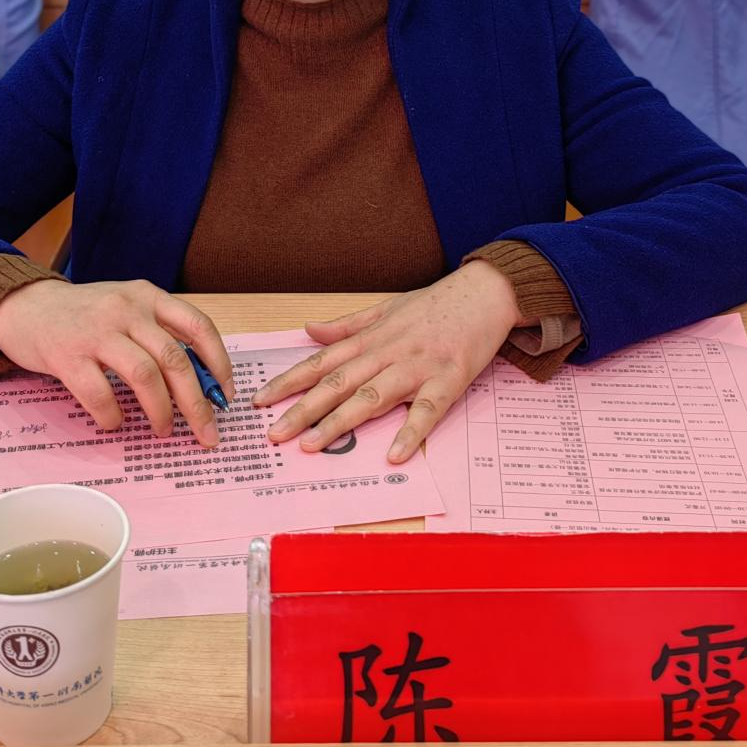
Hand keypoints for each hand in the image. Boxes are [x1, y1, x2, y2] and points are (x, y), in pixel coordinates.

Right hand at [0, 279, 233, 444]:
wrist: (24, 304)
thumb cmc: (84, 314)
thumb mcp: (127, 307)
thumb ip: (159, 332)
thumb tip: (200, 381)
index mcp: (148, 296)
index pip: (198, 326)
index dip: (219, 363)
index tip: (226, 394)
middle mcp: (127, 309)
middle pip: (175, 360)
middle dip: (197, 403)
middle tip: (207, 434)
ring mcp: (97, 331)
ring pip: (145, 376)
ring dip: (161, 411)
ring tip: (163, 431)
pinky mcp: (68, 355)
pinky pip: (100, 394)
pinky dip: (113, 415)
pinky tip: (115, 423)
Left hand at [253, 261, 521, 462]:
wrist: (485, 291)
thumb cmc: (436, 303)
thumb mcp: (386, 308)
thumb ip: (347, 325)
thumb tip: (309, 330)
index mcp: (371, 338)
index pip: (321, 363)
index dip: (289, 382)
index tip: (260, 400)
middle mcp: (387, 352)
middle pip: (337, 384)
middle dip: (302, 410)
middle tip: (274, 434)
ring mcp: (417, 367)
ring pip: (371, 397)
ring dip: (340, 423)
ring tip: (313, 445)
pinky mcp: (449, 380)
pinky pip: (427, 410)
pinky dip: (410, 433)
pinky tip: (394, 455)